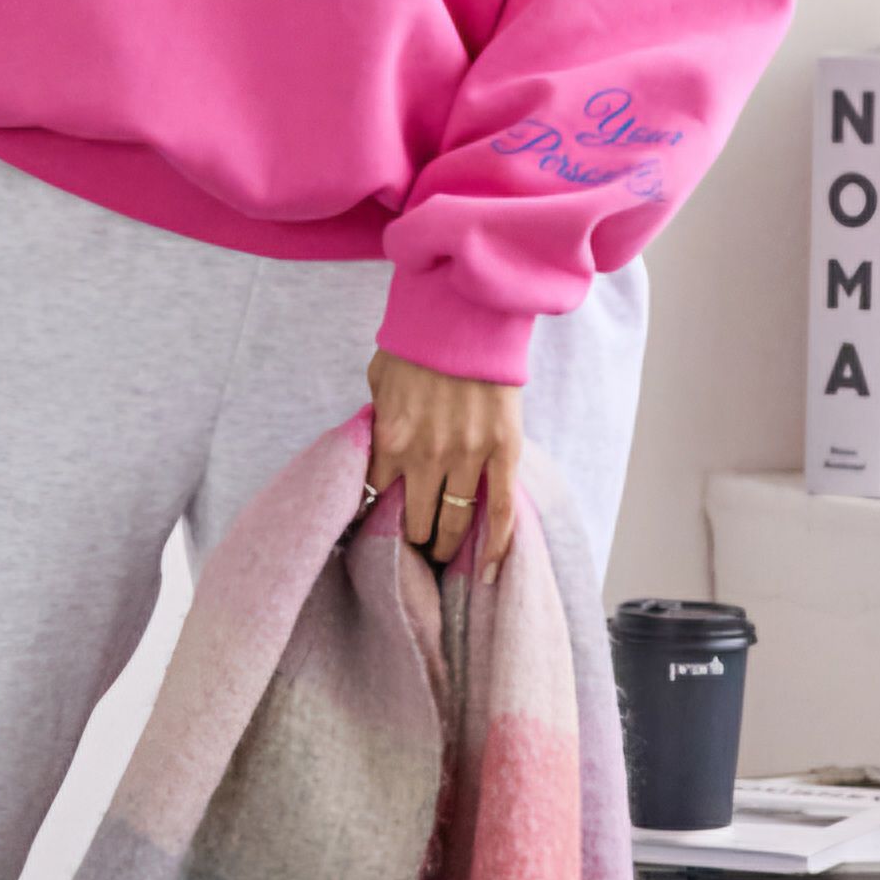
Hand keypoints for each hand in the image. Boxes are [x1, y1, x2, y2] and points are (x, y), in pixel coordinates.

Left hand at [365, 347, 522, 581]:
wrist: (465, 311)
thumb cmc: (418, 341)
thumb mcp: (380, 381)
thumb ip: (378, 421)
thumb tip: (378, 451)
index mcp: (390, 439)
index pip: (376, 497)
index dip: (376, 517)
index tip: (377, 531)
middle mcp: (427, 455)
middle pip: (415, 520)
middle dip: (411, 540)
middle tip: (413, 551)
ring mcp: (468, 456)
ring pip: (454, 521)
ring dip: (446, 545)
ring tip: (443, 557)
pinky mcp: (503, 451)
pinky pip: (499, 510)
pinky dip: (495, 544)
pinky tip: (489, 568)